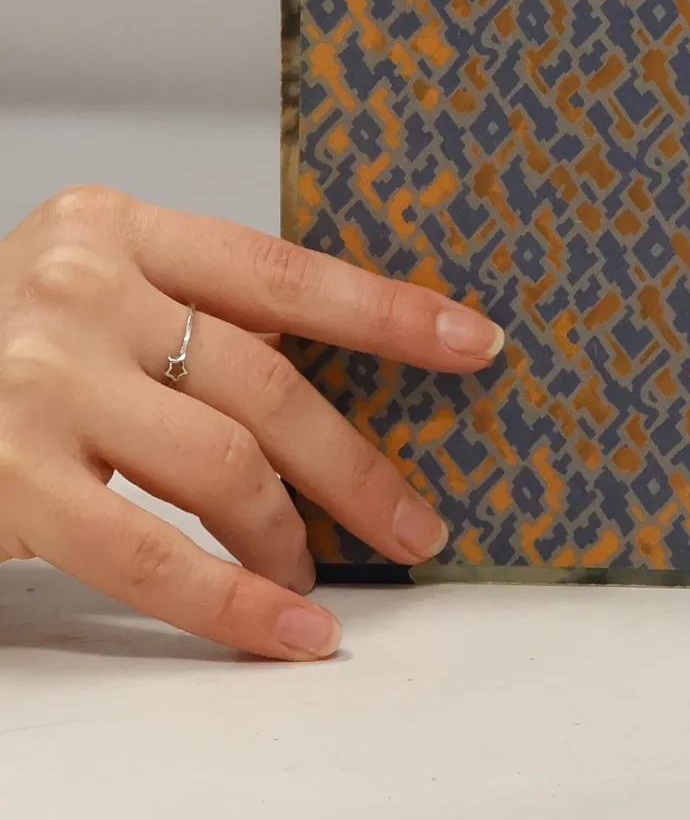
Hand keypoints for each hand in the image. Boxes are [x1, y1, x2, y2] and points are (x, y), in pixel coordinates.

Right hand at [0, 185, 502, 659]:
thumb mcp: (88, 290)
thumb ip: (194, 313)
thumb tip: (344, 372)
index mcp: (117, 227)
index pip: (285, 270)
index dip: (390, 312)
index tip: (476, 343)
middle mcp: (79, 291)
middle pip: (267, 383)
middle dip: (357, 463)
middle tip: (418, 518)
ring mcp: (39, 385)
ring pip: (225, 468)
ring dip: (293, 536)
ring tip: (321, 576)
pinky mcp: (7, 479)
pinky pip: (151, 554)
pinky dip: (232, 602)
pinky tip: (286, 629)